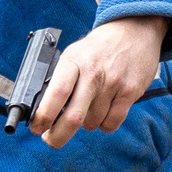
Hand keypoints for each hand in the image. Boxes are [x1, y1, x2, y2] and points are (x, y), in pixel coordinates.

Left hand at [32, 15, 166, 148]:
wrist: (134, 31)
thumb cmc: (97, 49)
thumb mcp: (74, 55)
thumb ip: (59, 79)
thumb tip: (41, 110)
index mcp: (73, 61)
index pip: (57, 93)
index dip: (44, 116)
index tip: (36, 128)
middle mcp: (93, 73)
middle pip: (73, 117)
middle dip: (58, 136)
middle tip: (51, 140)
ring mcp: (113, 84)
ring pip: (92, 122)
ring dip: (85, 124)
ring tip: (87, 108)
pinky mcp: (130, 92)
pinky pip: (112, 123)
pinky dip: (104, 125)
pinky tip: (103, 113)